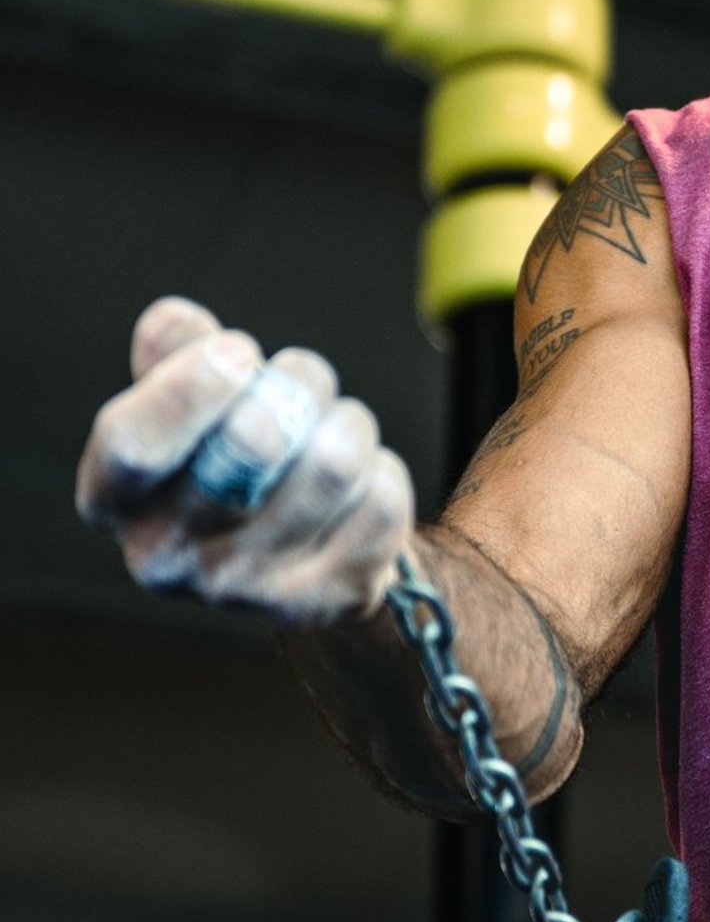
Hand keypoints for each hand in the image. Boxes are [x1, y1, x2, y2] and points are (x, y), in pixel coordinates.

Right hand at [77, 296, 414, 622]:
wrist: (302, 541)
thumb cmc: (230, 449)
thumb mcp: (189, 393)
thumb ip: (176, 349)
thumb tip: (175, 323)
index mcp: (116, 501)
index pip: (135, 447)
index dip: (192, 385)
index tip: (240, 350)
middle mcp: (169, 559)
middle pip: (250, 445)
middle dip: (296, 383)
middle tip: (305, 377)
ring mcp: (250, 589)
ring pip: (332, 465)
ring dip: (348, 423)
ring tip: (334, 429)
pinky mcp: (330, 598)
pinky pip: (381, 502)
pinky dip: (381, 470)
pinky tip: (357, 485)